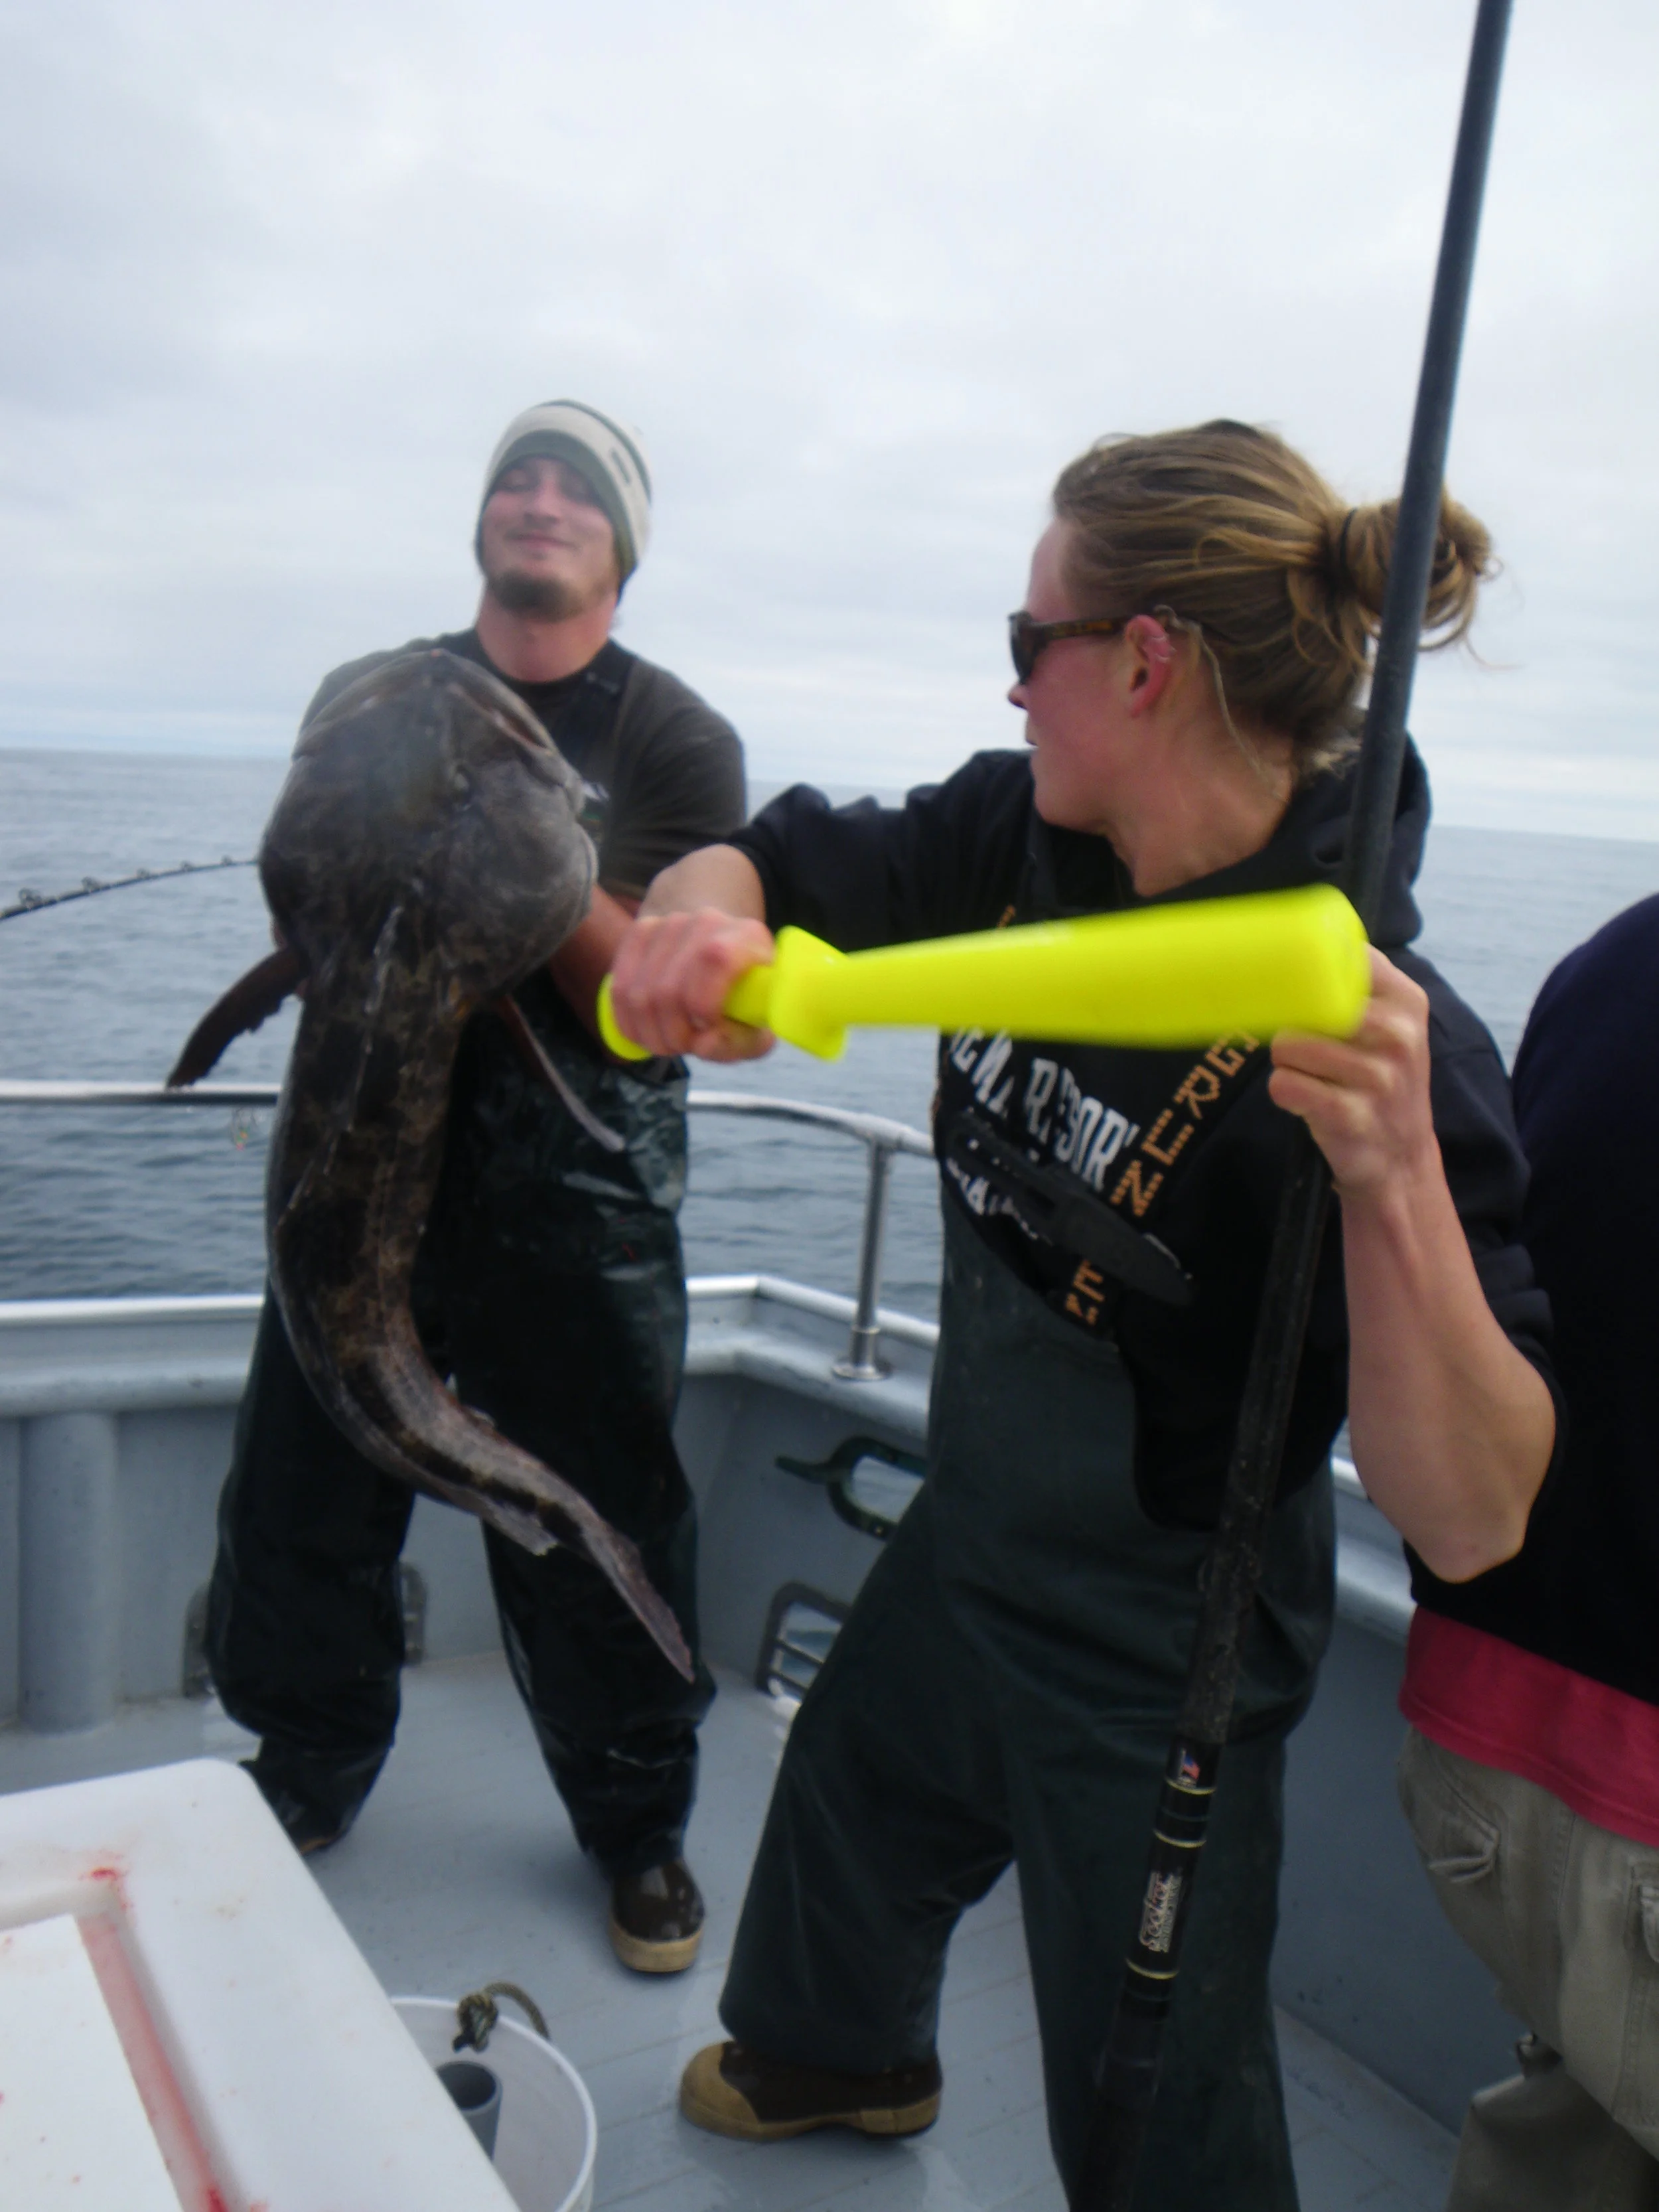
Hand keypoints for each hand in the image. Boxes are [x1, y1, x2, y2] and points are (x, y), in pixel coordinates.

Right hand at [608, 907, 777, 1061]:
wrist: (717, 956)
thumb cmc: (740, 1001)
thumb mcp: (754, 1029)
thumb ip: (737, 1042)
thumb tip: (702, 1044)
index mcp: (748, 938)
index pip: (715, 958)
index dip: (703, 1003)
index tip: (706, 1028)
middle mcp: (708, 921)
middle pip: (669, 988)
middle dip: (673, 1034)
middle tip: (683, 1046)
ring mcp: (669, 923)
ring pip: (639, 994)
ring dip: (650, 1034)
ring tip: (668, 1041)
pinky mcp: (639, 931)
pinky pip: (618, 989)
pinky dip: (628, 1022)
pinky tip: (645, 1031)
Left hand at [1267, 950, 1437, 1200]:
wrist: (1400, 1159)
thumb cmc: (1378, 1080)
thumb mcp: (1386, 1025)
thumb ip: (1355, 984)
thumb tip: (1296, 940)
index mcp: (1406, 1000)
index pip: (1345, 958)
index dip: (1308, 970)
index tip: (1300, 984)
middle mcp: (1398, 1035)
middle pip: (1305, 1002)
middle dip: (1293, 1024)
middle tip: (1308, 1047)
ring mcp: (1378, 1078)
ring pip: (1287, 1045)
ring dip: (1286, 1062)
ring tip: (1312, 1077)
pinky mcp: (1350, 1116)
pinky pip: (1284, 1085)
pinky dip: (1284, 1092)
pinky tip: (1306, 1100)